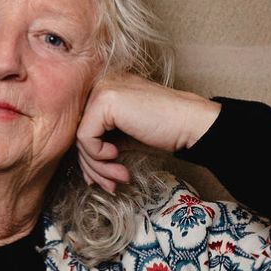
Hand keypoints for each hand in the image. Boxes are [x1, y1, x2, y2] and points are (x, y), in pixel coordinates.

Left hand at [75, 73, 220, 192]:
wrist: (191, 124)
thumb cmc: (166, 130)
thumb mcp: (128, 136)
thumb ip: (105, 144)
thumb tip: (86, 170)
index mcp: (107, 91)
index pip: (85, 128)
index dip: (91, 158)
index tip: (105, 178)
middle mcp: (101, 85)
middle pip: (79, 133)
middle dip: (93, 166)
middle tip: (110, 184)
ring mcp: (102, 90)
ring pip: (80, 138)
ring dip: (98, 166)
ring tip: (119, 177)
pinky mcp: (105, 100)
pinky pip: (86, 137)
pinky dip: (98, 155)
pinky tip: (117, 156)